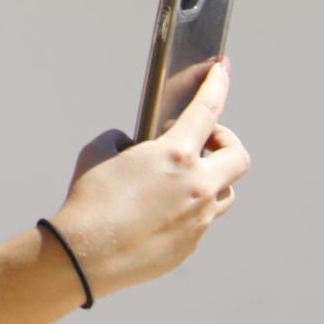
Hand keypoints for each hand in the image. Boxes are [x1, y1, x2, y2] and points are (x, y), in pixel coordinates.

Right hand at [47, 59, 250, 301]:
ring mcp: (199, 219)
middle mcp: (197, 186)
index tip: (223, 68)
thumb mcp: (99, 153)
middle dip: (223, 143)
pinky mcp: (191, 245)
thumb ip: (122, 141)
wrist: (85, 256)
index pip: (207, 108)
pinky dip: (189, 208)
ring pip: (225, 192)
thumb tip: (132, 147)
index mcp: (175, 156)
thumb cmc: (89, 200)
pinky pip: (201, 220)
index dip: (217, 83)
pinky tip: (159, 211)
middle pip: (238, 156)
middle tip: (202, 142)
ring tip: (181, 179)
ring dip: (211, 179)